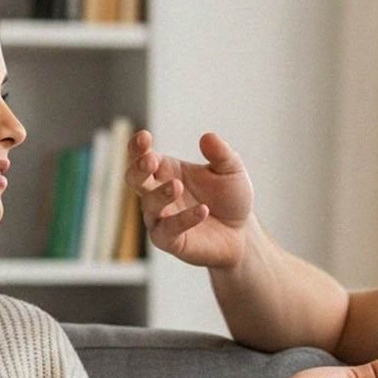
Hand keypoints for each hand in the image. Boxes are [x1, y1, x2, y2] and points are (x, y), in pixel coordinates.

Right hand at [127, 130, 252, 267]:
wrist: (242, 232)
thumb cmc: (230, 198)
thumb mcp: (231, 171)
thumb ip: (221, 154)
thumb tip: (207, 136)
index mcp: (166, 171)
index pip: (143, 156)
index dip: (138, 147)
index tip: (145, 136)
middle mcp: (157, 193)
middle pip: (135, 179)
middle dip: (139, 168)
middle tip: (150, 160)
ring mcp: (161, 218)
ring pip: (149, 205)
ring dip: (161, 194)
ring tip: (178, 186)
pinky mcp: (170, 241)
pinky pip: (168, 230)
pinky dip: (183, 219)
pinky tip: (202, 211)